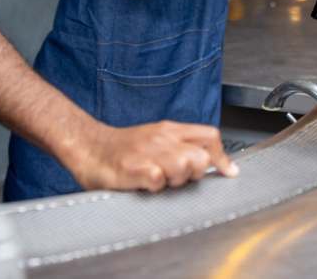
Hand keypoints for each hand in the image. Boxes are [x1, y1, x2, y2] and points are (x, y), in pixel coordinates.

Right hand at [70, 120, 238, 192]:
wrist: (88, 146)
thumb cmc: (124, 149)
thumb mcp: (157, 139)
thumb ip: (183, 148)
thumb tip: (211, 162)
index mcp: (170, 130)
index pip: (209, 136)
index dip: (222, 157)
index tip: (228, 173)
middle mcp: (162, 138)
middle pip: (200, 156)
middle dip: (196, 172)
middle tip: (179, 178)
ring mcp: (147, 152)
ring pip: (183, 167)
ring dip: (175, 180)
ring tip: (159, 181)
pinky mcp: (132, 168)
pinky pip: (157, 179)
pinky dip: (155, 187)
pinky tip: (145, 185)